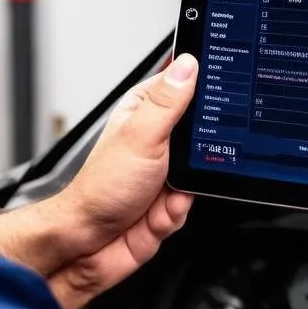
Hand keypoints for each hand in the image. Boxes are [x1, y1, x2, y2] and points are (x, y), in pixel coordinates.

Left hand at [45, 54, 198, 308]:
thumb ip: (169, 102)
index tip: (220, 101)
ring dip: (187, 189)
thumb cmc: (100, 188)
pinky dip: (177, 213)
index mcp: (147, 112)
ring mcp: (164, 172)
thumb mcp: (140, 136)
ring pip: (203, 173)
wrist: (87, 245)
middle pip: (203, 134)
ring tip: (162, 195)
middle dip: (201, 155)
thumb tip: (188, 63)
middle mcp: (157, 140)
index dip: (206, 92)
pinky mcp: (170, 202)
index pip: (186, 88)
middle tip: (183, 163)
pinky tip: (156, 213)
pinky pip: (194, 203)